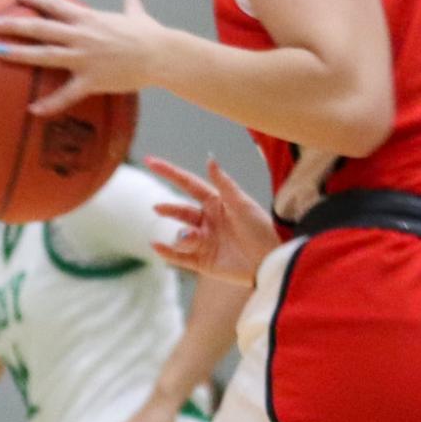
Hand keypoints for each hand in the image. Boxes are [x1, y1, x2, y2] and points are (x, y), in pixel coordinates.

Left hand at [0, 0, 173, 117]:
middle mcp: (81, 35)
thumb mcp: (138, 16)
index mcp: (89, 18)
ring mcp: (85, 57)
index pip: (54, 5)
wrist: (163, 55)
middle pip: (40, 27)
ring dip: (19, 52)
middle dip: (12, 24)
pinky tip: (33, 110)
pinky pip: (67, 94)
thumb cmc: (152, 35)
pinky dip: (49, 103)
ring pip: (45, 53)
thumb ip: (132, 3)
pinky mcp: (92, 79)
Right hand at [145, 156, 279, 284]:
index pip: (188, 184)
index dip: (170, 172)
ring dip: (183, 236)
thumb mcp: (243, 204)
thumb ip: (224, 184)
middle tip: (158, 208)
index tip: (150, 161)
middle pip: (181, 211)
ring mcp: (204, 241)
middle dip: (170, 209)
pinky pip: (180, 257)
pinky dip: (167, 252)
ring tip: (193, 238)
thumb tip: (209, 158)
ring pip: (182, 235)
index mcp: (217, 203)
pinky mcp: (203, 261)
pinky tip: (156, 246)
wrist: (270, 263)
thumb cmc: (261, 231)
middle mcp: (208, 221)